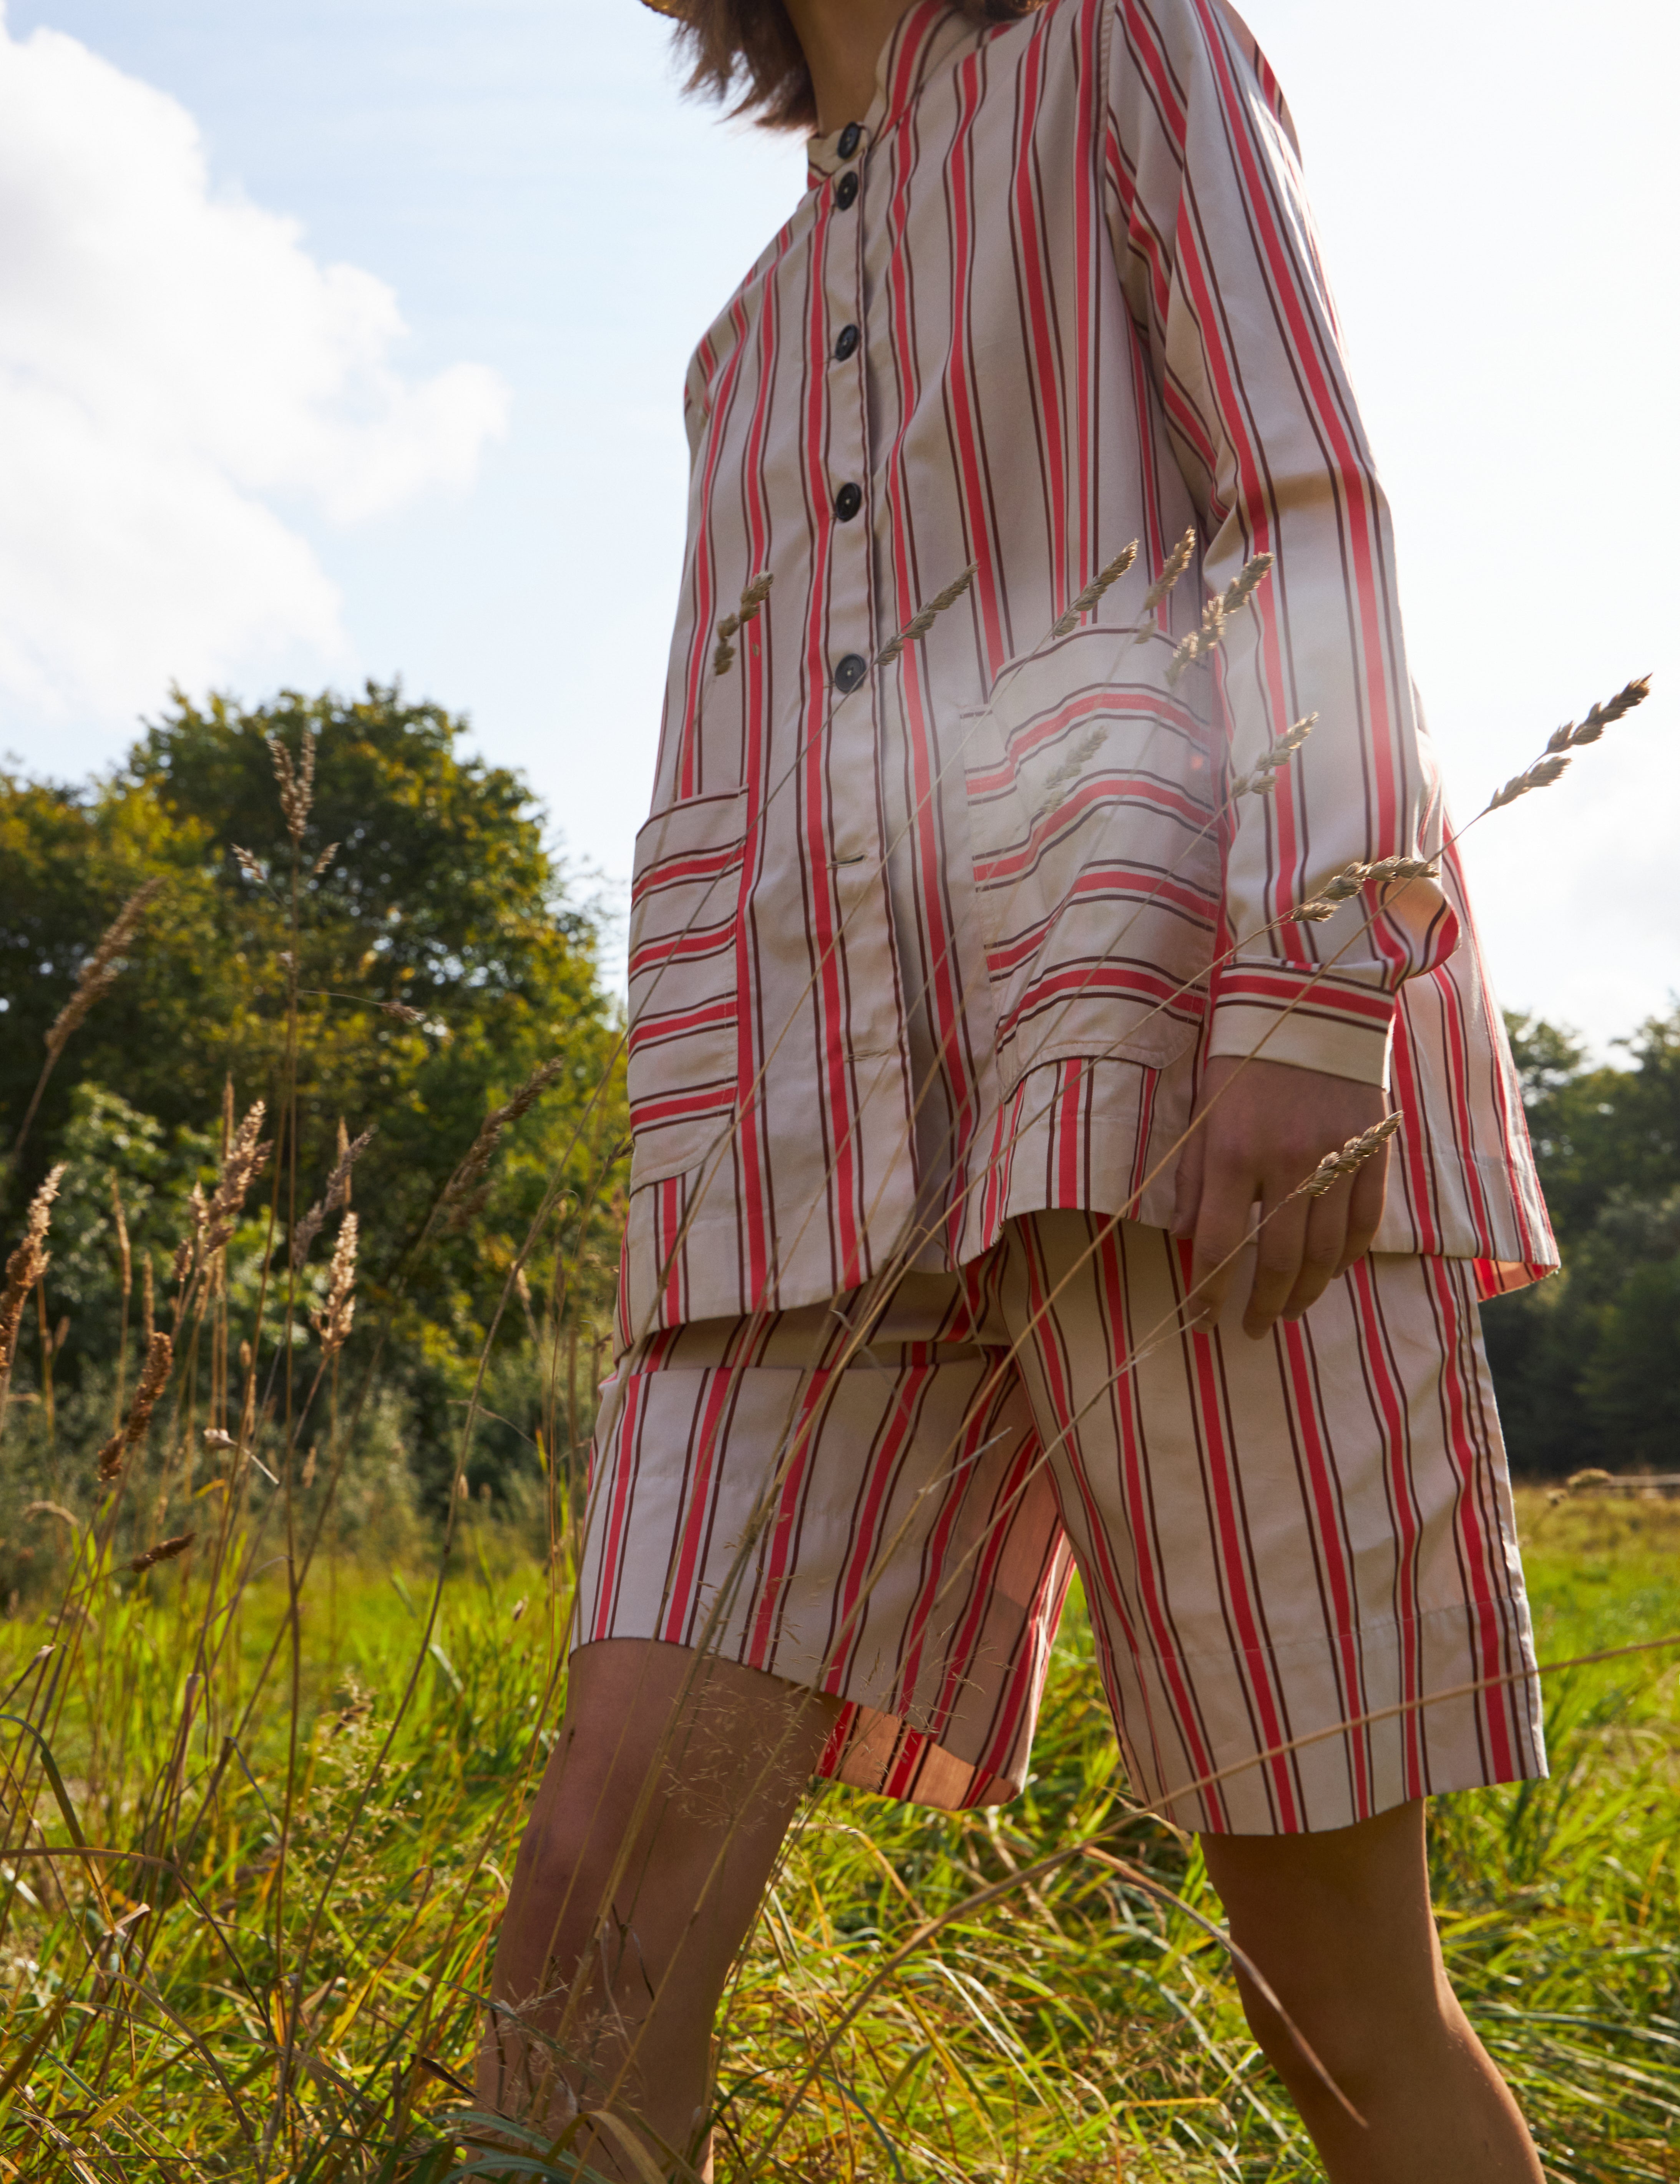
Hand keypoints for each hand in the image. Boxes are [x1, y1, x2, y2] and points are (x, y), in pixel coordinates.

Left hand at [1171, 1055, 1390, 1339]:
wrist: (1311, 997)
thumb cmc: (1245, 1052)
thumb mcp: (1204, 1108)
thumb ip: (1197, 1176)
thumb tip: (1189, 1238)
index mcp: (1234, 1150)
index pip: (1222, 1245)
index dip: (1210, 1293)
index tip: (1202, 1321)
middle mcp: (1288, 1160)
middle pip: (1281, 1259)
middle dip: (1265, 1303)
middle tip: (1254, 1327)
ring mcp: (1337, 1155)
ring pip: (1328, 1249)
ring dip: (1309, 1290)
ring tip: (1291, 1309)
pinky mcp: (1373, 1147)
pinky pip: (1367, 1219)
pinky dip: (1350, 1254)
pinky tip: (1334, 1271)